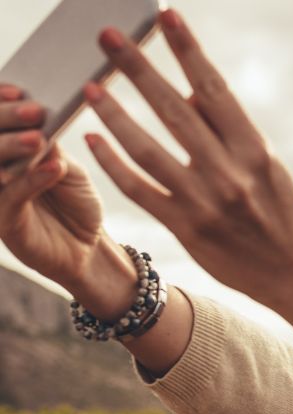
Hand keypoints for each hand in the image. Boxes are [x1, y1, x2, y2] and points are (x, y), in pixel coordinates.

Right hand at [0, 86, 124, 311]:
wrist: (87, 248)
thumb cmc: (75, 201)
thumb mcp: (68, 167)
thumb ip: (51, 144)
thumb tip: (40, 114)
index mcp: (4, 151)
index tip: (20, 90)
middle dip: (5, 120)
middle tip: (34, 110)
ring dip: (14, 148)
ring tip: (39, 137)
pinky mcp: (5, 223)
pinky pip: (13, 197)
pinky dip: (32, 179)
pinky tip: (53, 167)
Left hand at [84, 9, 292, 312]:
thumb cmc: (279, 211)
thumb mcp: (266, 165)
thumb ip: (226, 130)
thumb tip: (185, 90)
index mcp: (254, 150)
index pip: (213, 89)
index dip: (187, 50)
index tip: (166, 17)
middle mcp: (229, 173)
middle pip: (173, 110)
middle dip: (138, 69)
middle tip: (107, 38)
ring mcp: (204, 202)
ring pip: (147, 149)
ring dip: (115, 115)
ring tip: (91, 86)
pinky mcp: (186, 228)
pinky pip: (140, 189)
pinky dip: (114, 163)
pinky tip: (94, 139)